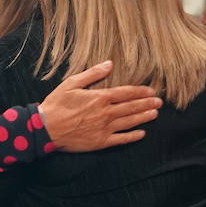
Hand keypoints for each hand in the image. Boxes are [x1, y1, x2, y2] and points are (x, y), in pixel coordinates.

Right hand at [37, 61, 162, 151]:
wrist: (46, 128)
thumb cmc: (57, 104)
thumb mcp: (72, 83)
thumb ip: (93, 74)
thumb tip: (109, 64)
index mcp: (100, 97)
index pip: (126, 93)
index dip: (140, 91)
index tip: (151, 91)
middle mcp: (106, 113)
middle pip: (132, 107)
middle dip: (147, 104)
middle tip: (159, 102)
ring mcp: (105, 128)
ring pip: (130, 122)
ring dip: (144, 117)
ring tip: (155, 114)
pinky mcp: (101, 142)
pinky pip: (121, 139)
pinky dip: (133, 136)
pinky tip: (141, 134)